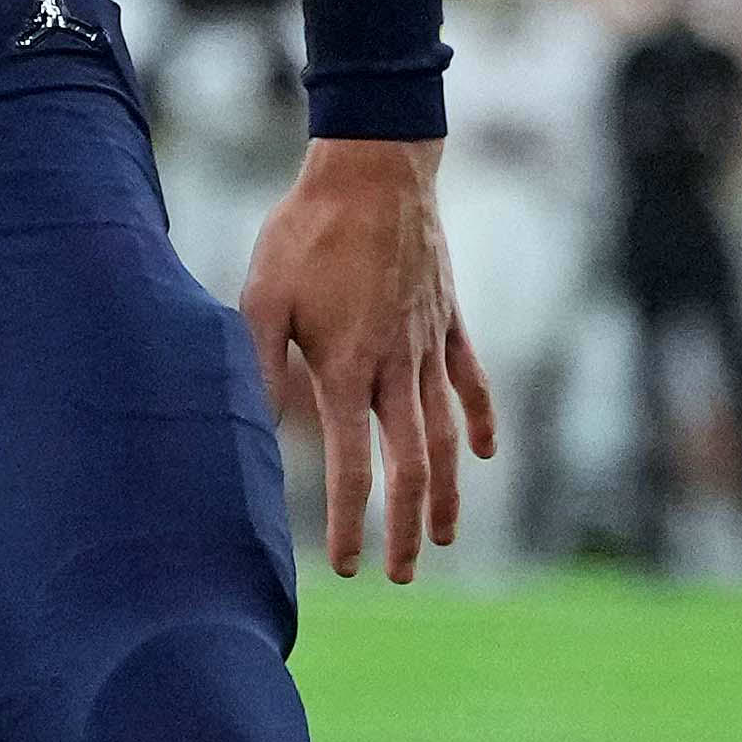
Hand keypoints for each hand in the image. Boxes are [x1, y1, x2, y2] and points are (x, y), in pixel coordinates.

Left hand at [242, 135, 491, 581]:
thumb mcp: (263, 296)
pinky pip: (474, 380)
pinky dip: (483, 420)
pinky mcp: (451, 320)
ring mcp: (430, 344)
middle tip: (403, 573)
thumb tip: (254, 430)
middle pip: (412, 465)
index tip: (348, 566)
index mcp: (347, 367)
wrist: (374, 168)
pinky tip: (488, 453)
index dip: (352, 521)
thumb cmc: (307, 231)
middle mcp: (396, 365)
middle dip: (408, 526)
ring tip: (445, 535)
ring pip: (448, 434)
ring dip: (448, 491)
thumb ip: (258, 366)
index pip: (354, 465)